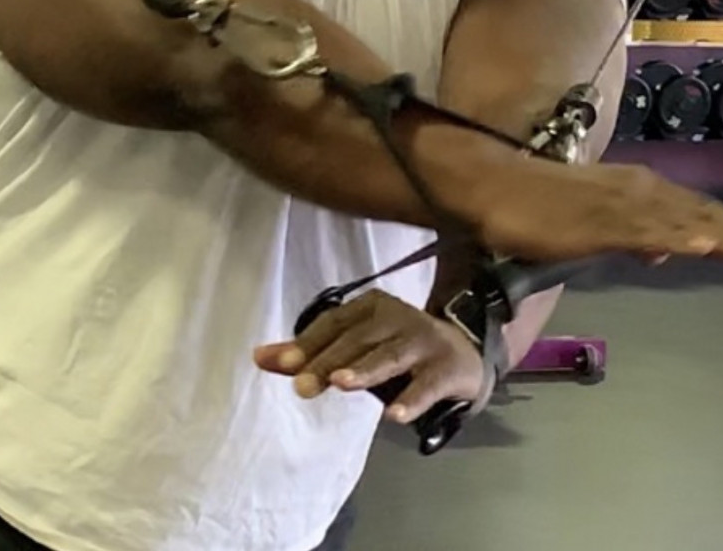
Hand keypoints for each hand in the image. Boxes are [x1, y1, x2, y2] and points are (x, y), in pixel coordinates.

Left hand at [254, 290, 486, 423]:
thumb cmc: (397, 350)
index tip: (285, 365)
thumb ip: (309, 354)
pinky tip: (394, 415)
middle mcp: (397, 317)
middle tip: (303, 388)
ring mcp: (424, 340)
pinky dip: (411, 398)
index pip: (334, 322)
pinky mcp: (447, 368)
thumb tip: (258, 357)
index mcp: (370, 306)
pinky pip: (427, 384)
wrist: (464, 355)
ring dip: (365, 370)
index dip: (309, 342)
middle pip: (358, 340)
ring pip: (390, 355)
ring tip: (341, 384)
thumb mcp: (354, 348)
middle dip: (329, 362)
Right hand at [457, 151, 722, 264]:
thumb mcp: (590, 223)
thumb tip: (664, 250)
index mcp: (632, 190)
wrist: (491, 185)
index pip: (690, 209)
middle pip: (696, 213)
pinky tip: (703, 246)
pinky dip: (676, 237)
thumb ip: (630, 234)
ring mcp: (617, 205)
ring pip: (680, 221)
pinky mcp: (596, 221)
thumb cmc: (533, 204)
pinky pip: (643, 231)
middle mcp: (633, 191)